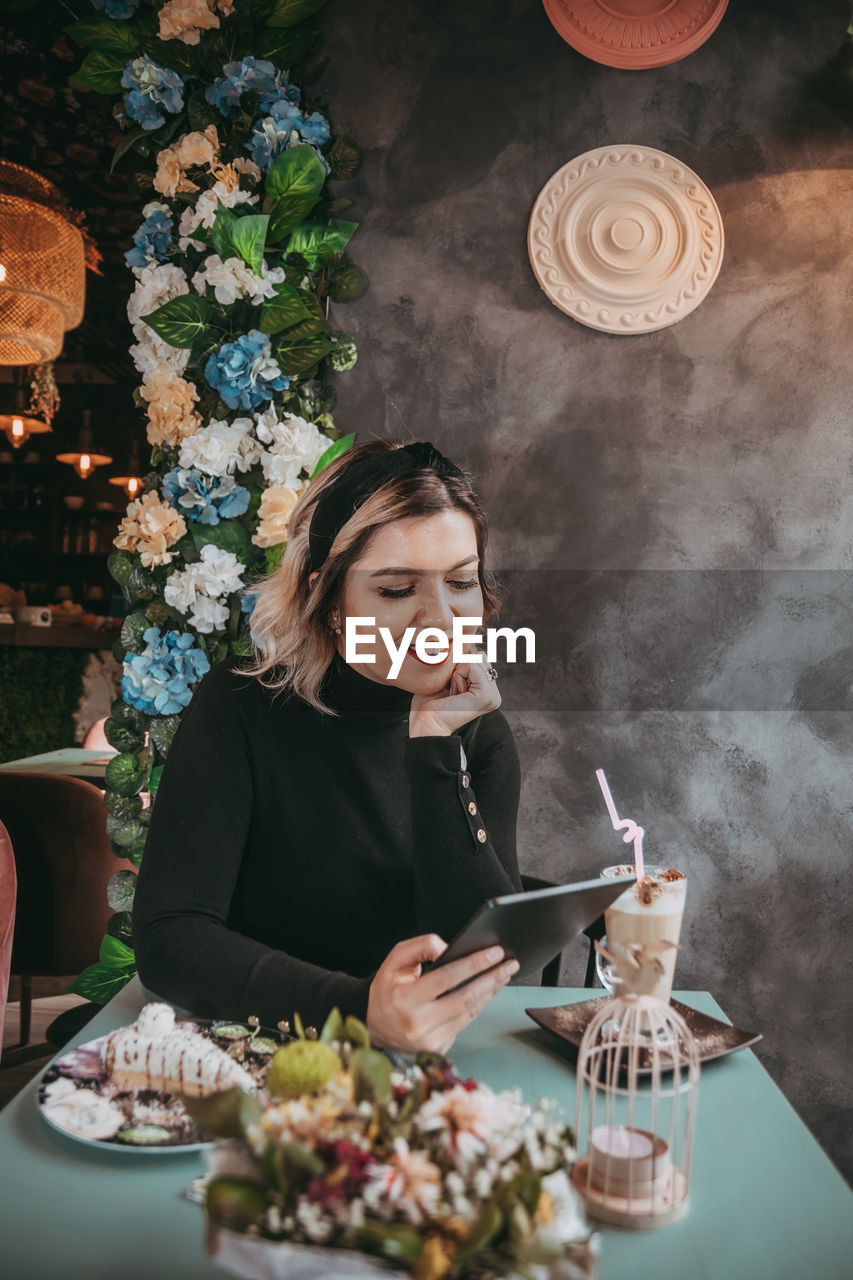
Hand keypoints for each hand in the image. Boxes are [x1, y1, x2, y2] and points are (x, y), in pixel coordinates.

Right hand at [366, 932, 518, 1053]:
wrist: (375, 1028)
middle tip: (510, 963)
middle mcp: (418, 1023)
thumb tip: (450, 948)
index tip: (495, 951)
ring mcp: (430, 1040)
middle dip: (492, 977)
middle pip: (465, 997)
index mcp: (405, 999)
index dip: (474, 963)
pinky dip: (480, 1005)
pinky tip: (490, 990)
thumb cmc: (388, 989)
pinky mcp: (439, 1048)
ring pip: (470, 1012)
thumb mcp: (394, 961)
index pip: (447, 978)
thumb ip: (420, 947)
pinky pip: (466, 1022)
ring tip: (505, 973)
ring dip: (491, 991)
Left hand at [409, 652, 500, 737]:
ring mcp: (493, 696)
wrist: (426, 723)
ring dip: (458, 673)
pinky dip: (458, 675)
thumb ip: (464, 665)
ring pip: (476, 660)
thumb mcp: (450, 679)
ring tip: (453, 693)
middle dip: (460, 669)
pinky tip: (455, 693)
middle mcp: (494, 695)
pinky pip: (472, 666)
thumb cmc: (430, 703)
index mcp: (488, 692)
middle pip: (480, 658)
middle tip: (451, 692)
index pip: (479, 660)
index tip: (451, 689)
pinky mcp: (487, 695)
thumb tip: (477, 650)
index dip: (460, 668)